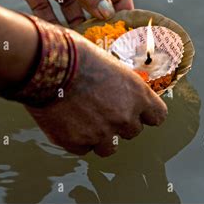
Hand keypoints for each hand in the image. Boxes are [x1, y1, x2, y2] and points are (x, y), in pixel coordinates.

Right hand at [26, 30, 167, 156]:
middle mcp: (124, 117)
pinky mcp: (76, 142)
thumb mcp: (111, 64)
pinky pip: (82, 148)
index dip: (146, 114)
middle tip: (100, 109)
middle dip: (119, 123)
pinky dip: (75, 139)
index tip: (138, 112)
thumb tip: (122, 92)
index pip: (157, 117)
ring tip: (83, 118)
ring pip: (109, 147)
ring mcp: (101, 133)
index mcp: (137, 94)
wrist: (46, 65)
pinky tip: (66, 121)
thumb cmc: (76, 55)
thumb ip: (122, 86)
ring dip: (100, 137)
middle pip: (132, 132)